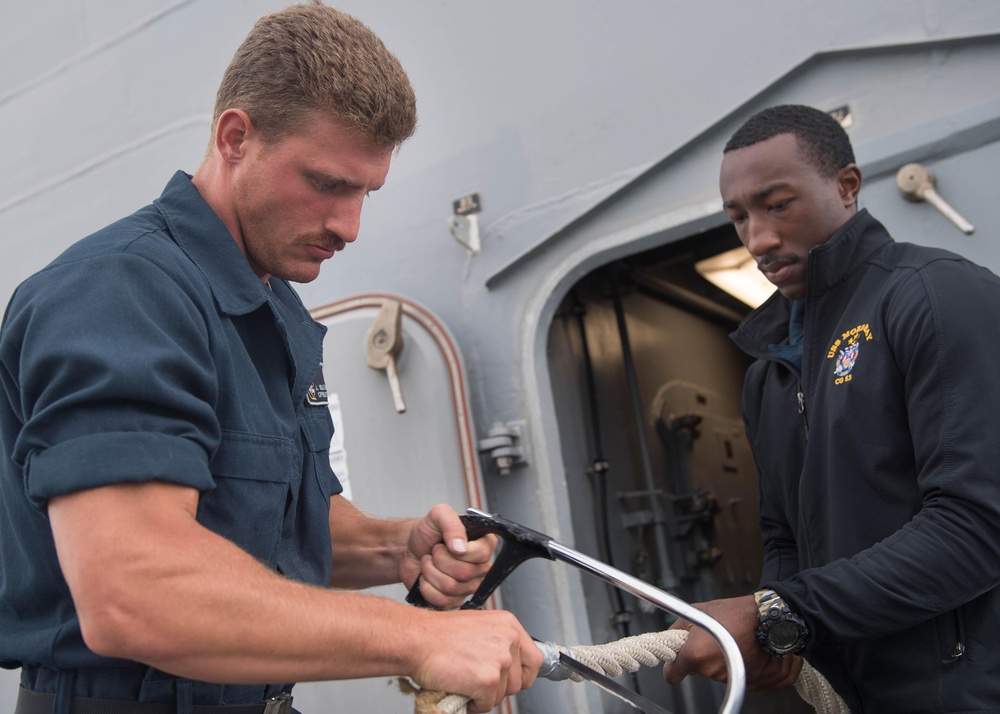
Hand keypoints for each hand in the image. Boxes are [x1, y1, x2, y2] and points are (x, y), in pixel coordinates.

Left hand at [400, 504, 498, 608]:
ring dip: (431, 572)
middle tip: (434, 551)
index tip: (445, 543)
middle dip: (440, 560)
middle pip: (465, 573)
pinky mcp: (455, 601)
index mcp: (484, 544)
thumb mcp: (438, 515)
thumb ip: (452, 523)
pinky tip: (427, 578)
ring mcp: (469, 586)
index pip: (482, 554)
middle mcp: (481, 567)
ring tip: (429, 562)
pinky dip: (427, 588)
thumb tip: (461, 547)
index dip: (460, 550)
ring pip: (451, 587)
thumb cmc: (428, 532)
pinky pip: (442, 601)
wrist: (409, 549)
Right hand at [412, 608, 542, 712]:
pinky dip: (472, 704)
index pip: (534, 660)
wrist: (416, 639)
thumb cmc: (438, 635)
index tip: (511, 680)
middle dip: (497, 688)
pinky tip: (459, 688)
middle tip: (476, 681)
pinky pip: (486, 705)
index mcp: (508, 624)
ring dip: (483, 696)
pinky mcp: (487, 680)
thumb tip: (506, 664)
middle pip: (517, 682)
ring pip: (502, 695)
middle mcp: (508, 639)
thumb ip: (497, 643)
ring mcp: (499, 660)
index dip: (522, 675)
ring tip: (464, 680)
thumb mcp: (478, 627)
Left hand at [662, 595, 802, 693]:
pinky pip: (733, 677)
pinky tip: (741, 651)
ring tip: (729, 642)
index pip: (672, 675)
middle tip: (711, 641)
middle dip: (700, 658)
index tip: (675, 664)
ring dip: (718, 661)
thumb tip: (669, 639)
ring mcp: (729, 679)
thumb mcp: (697, 612)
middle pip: (696, 671)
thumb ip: (678, 628)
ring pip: (714, 673)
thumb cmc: (734, 613)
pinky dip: (735, 667)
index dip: (673, 668)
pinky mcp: (747, 683)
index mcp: (695, 655)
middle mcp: (710, 671)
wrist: (767, 619)